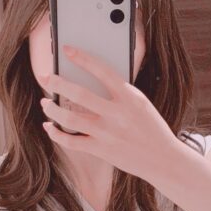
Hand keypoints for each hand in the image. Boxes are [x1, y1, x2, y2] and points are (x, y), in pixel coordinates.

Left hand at [39, 45, 180, 181]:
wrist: (164, 159)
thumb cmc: (152, 129)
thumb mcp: (141, 104)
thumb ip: (119, 93)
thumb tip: (91, 82)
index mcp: (129, 97)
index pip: (102, 70)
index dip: (82, 58)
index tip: (67, 50)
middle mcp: (117, 114)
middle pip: (79, 94)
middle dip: (57, 83)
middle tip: (46, 77)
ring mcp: (107, 133)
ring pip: (69, 119)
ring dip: (52, 109)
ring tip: (46, 102)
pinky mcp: (102, 150)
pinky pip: (71, 142)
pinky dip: (56, 134)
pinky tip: (49, 127)